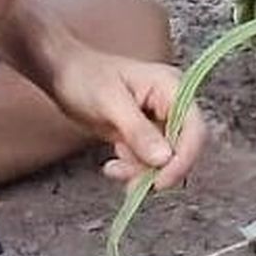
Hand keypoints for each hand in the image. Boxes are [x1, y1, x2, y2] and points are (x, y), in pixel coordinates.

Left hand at [43, 43, 205, 187]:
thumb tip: (164, 159)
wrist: (61, 73)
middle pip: (182, 148)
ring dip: (142, 172)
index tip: (161, 181)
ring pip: (165, 159)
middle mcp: (171, 104)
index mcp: (171, 87)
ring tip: (114, 168)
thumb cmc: (84, 77)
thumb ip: (138, 130)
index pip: (194, 129)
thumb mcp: (110, 103)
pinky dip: (133, 169)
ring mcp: (158, 120)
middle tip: (133, 182)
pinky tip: (112, 164)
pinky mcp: (144, 134)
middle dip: (159, 169)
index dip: (184, 158)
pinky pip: (149, 160)